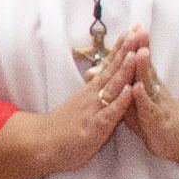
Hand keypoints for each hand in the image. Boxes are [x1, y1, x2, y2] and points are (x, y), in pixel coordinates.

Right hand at [10, 41, 138, 178]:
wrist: (41, 147)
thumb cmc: (63, 129)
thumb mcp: (81, 107)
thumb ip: (93, 94)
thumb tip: (101, 79)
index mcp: (92, 92)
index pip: (108, 66)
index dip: (120, 49)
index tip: (130, 31)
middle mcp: (93, 96)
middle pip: (112, 70)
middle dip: (125, 50)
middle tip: (136, 31)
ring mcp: (93, 110)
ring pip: (112, 87)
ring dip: (125, 69)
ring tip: (135, 52)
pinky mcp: (94, 128)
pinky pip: (109, 113)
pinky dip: (121, 102)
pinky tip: (130, 90)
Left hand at [123, 26, 178, 177]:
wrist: (178, 141)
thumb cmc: (151, 119)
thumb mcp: (132, 100)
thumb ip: (116, 85)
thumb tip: (93, 70)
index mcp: (144, 83)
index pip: (135, 61)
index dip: (131, 45)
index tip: (129, 26)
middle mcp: (152, 90)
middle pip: (145, 66)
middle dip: (141, 47)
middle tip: (138, 29)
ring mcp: (156, 104)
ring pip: (149, 83)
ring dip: (144, 68)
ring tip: (140, 51)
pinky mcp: (157, 120)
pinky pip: (148, 108)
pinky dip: (142, 99)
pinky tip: (137, 88)